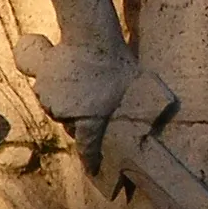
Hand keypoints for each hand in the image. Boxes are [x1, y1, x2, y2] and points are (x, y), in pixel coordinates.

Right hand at [14, 33, 135, 170]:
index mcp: (89, 120)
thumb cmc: (116, 63)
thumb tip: (167, 113)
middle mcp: (66, 114)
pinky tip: (66, 78)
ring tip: (81, 86)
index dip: (90, 160)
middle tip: (92, 104)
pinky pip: (46, 92)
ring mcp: (50, 99)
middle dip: (79, 120)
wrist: (90, 39)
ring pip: (57, 109)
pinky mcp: (40, 83)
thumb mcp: (135, 85)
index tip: (92, 170)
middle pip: (70, 125)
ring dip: (66, 104)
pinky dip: (53, 90)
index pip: (87, 148)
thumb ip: (141, 106)